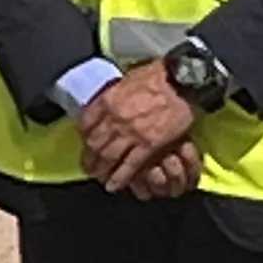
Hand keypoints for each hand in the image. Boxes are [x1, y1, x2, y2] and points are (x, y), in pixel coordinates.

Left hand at [78, 62, 201, 193]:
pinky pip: (130, 165)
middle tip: (87, 167)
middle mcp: (114, 119)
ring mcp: (130, 133)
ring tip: (98, 177)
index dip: (83, 136)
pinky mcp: (148, 145)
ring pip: (108, 156)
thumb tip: (107, 102)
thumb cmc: (156, 76)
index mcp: (107, 101)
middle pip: (94, 143)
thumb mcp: (125, 81)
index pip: (86, 123)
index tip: (84, 143)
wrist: (179, 81)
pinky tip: (114, 185)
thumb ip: (113, 95)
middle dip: (89, 158)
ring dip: (101, 170)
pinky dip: (120, 177)